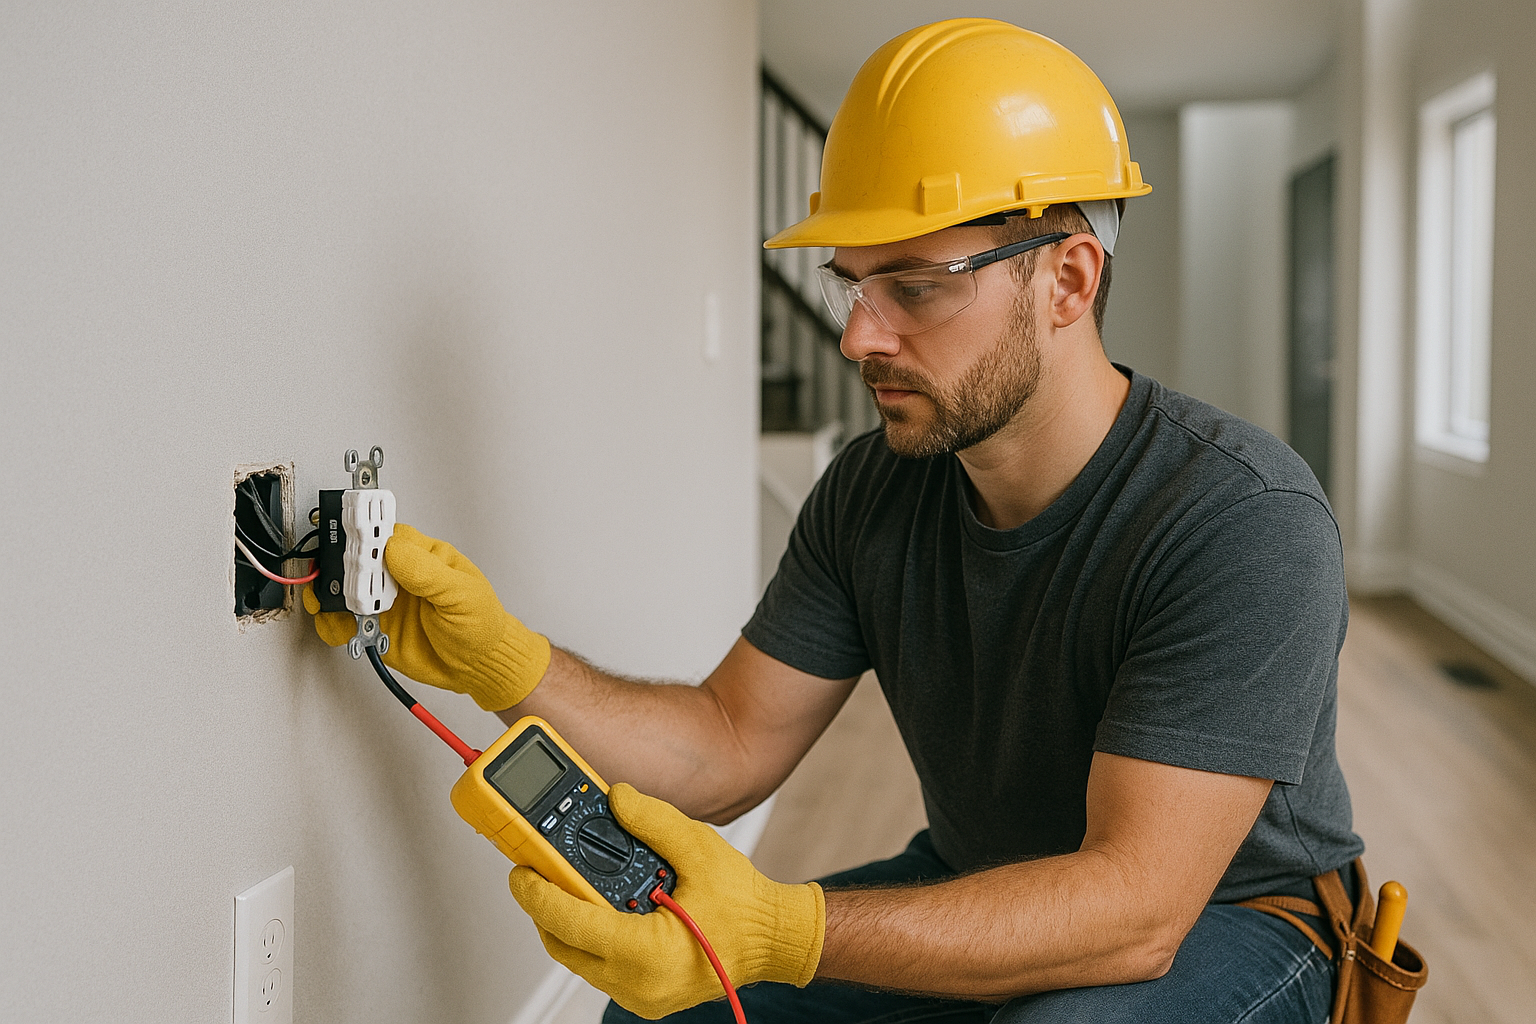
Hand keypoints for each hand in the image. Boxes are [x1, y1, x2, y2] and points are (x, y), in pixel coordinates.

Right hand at [303, 523, 550, 710]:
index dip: (365, 537)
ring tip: (336, 603)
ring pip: (344, 590)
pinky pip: (342, 622)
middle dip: (344, 567)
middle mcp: (399, 576)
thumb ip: (428, 573)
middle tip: (350, 582)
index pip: (385, 536)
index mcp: (422, 557)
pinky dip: (331, 622)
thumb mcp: (462, 594)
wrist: (478, 667)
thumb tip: (394, 549)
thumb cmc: (480, 624)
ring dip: (332, 593)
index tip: (355, 546)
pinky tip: (337, 624)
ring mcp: (384, 602)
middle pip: (356, 560)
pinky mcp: (375, 629)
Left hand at [510, 784, 824, 1018]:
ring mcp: (640, 995)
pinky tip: (596, 905)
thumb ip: (652, 820)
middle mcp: (638, 983)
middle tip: (537, 870)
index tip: (520, 871)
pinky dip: (590, 936)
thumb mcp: (699, 849)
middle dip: (545, 906)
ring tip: (565, 882)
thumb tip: (616, 798)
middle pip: (565, 945)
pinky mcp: (644, 995)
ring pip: (579, 958)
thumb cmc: (746, 907)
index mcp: (648, 953)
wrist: (774, 939)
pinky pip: (600, 967)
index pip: (572, 923)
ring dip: (566, 921)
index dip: (538, 894)